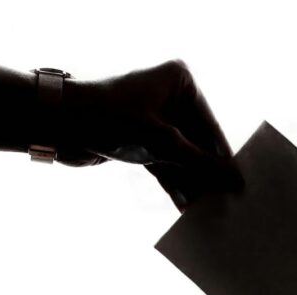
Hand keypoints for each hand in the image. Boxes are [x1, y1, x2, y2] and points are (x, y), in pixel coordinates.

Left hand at [59, 60, 241, 210]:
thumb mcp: (163, 144)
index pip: (211, 126)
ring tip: (207, 210)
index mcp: (180, 81)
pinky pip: (166, 164)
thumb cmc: (110, 120)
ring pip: (182, 156)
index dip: (224, 158)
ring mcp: (155, 119)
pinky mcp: (141, 139)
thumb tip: (235, 181)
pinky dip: (173, 183)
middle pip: (198, 143)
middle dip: (207, 174)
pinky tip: (186, 206)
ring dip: (191, 183)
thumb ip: (201, 164)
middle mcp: (170, 96)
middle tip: (225, 202)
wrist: (57, 124)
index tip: (240, 186)